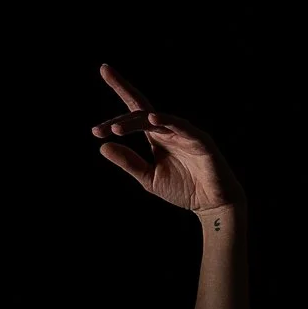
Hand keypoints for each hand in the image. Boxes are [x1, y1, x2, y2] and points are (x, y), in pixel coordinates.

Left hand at [90, 61, 243, 213]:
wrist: (213, 203)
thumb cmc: (184, 189)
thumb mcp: (149, 178)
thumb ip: (129, 162)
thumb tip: (103, 147)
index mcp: (157, 136)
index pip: (135, 114)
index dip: (118, 105)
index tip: (94, 122)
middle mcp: (170, 130)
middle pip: (142, 112)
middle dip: (121, 113)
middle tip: (100, 129)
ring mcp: (185, 133)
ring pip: (157, 119)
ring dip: (135, 122)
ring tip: (116, 129)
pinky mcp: (201, 140)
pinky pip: (182, 127)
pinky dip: (167, 121)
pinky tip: (151, 119)